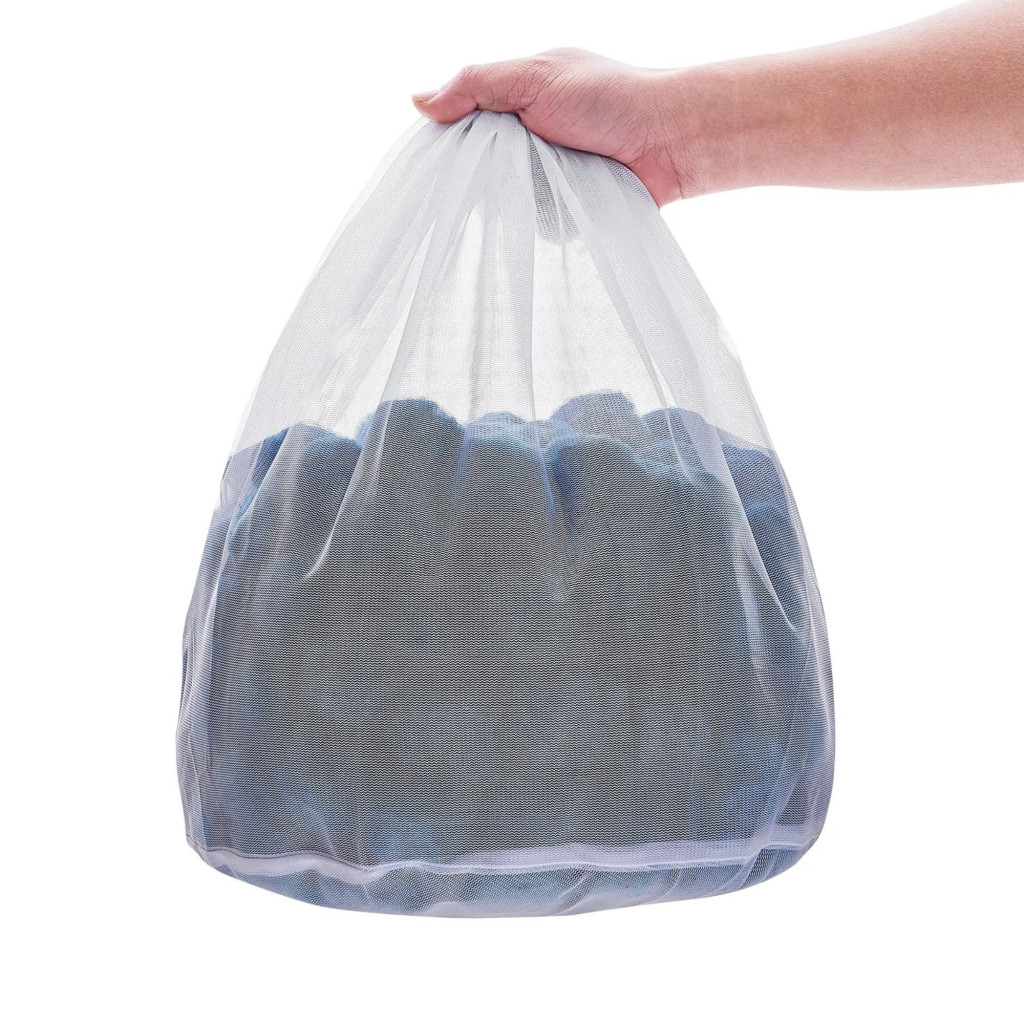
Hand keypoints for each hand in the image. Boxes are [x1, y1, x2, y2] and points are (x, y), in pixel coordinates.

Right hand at [412, 48, 694, 205]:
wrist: (668, 141)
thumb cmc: (609, 99)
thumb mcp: (535, 76)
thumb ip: (477, 84)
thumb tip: (417, 101)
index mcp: (513, 105)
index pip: (459, 129)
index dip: (444, 145)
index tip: (435, 164)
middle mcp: (525, 143)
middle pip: (476, 171)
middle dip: (479, 177)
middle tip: (494, 175)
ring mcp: (544, 180)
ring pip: (502, 204)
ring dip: (511, 201)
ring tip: (533, 191)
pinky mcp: (563, 212)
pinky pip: (533, 227)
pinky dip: (539, 222)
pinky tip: (550, 214)